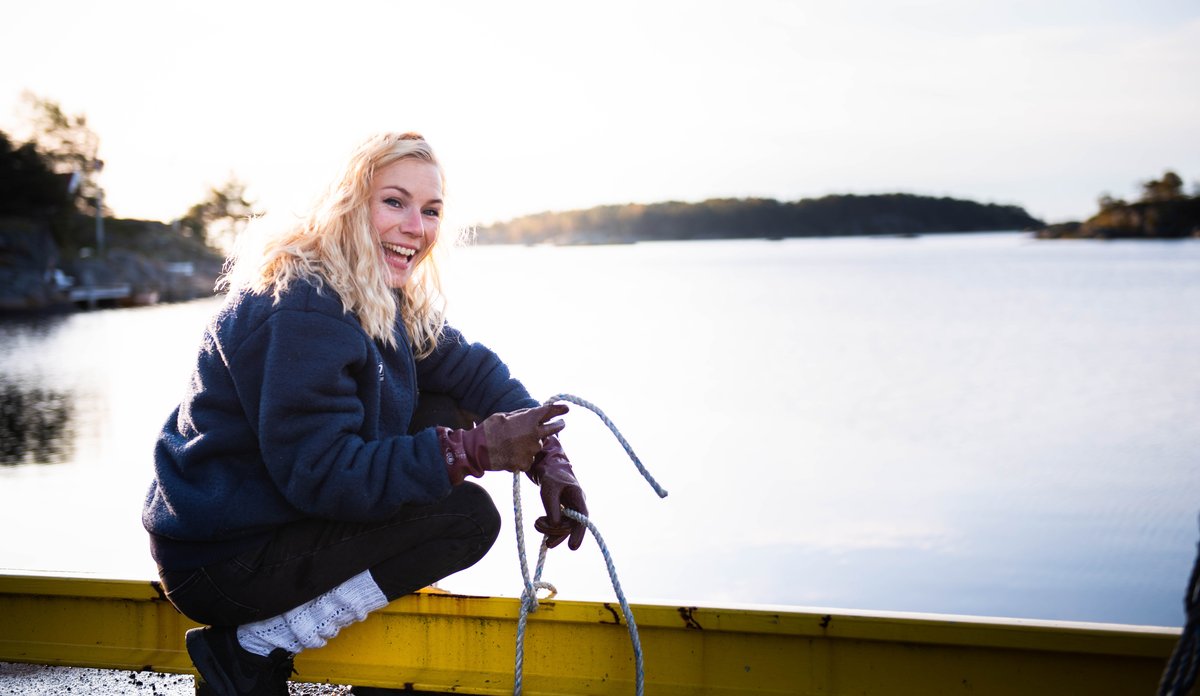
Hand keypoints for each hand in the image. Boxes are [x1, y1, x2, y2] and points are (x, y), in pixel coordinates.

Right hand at [439, 403, 567, 482]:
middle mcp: (535, 435)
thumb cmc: (490, 430)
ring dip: (532, 443)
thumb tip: (533, 413)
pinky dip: (523, 456)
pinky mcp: (526, 463)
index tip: (566, 409)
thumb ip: (522, 415)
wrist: (478, 450)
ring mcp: (532, 450)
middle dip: (558, 425)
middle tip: (561, 424)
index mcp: (530, 419)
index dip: (559, 409)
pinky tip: (511, 454)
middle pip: (554, 429)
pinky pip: (529, 458)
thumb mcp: (505, 415)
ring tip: (515, 443)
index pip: (549, 412)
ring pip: (537, 445)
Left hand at [530, 435, 587, 549]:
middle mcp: (578, 505)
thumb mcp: (549, 490)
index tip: (572, 547)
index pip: (582, 518)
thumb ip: (553, 508)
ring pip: (564, 528)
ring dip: (550, 530)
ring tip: (536, 525)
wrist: (550, 470)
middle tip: (537, 525)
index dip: (579, 534)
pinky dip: (549, 528)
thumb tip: (555, 526)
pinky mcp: (565, 513)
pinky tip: (539, 525)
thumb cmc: (551, 477)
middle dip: (555, 531)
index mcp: (578, 497)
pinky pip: (560, 525)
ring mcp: (572, 510)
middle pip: (571, 526)